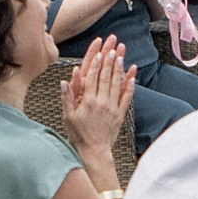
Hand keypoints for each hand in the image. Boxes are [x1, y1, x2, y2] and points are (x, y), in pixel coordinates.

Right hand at [59, 35, 134, 160]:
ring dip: (119, 68)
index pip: (92, 77)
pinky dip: (130, 85)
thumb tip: (65, 81)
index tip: (99, 51)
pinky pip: (126, 97)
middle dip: (109, 60)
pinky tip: (132, 75)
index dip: (96, 63)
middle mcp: (101, 102)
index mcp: (87, 101)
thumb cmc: (78, 135)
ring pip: (116, 84)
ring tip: (121, 55)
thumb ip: (67, 98)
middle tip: (112, 47)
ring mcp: (112, 107)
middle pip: (106, 77)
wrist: (94, 151)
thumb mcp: (68, 116)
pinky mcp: (120, 114)